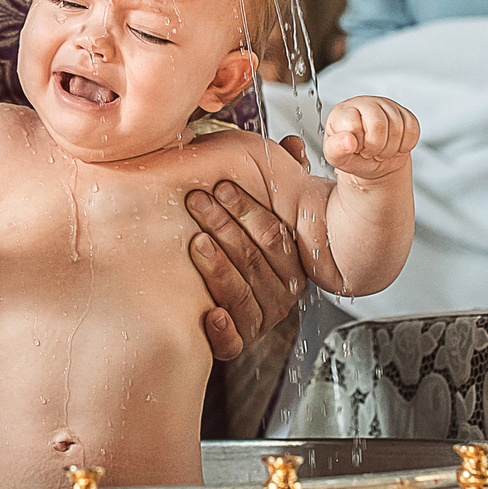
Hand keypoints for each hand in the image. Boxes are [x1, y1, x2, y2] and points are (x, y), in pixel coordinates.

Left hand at [185, 154, 305, 361]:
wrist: (210, 299)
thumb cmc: (239, 242)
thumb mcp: (258, 209)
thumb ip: (279, 178)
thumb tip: (291, 145)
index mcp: (289, 262)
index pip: (276, 235)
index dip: (249, 209)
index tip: (222, 187)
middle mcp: (280, 294)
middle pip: (257, 261)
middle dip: (227, 228)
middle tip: (199, 202)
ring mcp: (258, 319)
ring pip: (242, 294)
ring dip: (219, 268)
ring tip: (196, 242)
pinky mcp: (235, 342)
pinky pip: (232, 343)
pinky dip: (221, 330)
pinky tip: (208, 314)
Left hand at [323, 96, 418, 183]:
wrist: (373, 161)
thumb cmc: (352, 156)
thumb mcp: (337, 158)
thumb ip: (335, 150)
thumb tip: (346, 141)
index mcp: (343, 112)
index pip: (354, 123)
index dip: (358, 143)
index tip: (355, 149)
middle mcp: (364, 103)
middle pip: (378, 123)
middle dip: (376, 147)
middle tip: (370, 152)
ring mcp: (385, 105)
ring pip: (398, 126)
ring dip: (391, 148)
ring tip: (380, 151)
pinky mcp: (404, 112)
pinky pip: (413, 128)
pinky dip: (406, 144)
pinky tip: (395, 146)